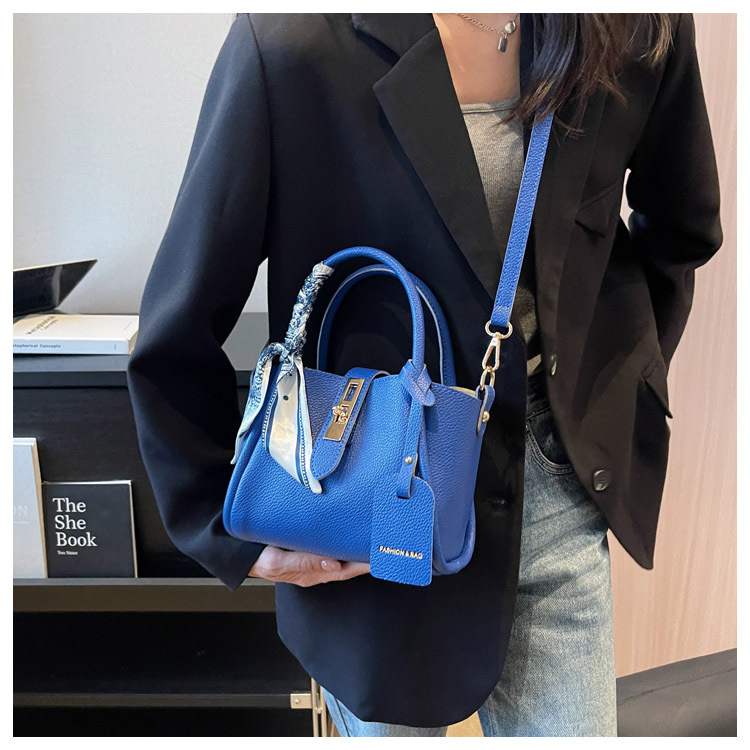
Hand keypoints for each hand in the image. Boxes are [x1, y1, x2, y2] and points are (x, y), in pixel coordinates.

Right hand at [247, 545, 370, 586]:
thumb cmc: (262, 560)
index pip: (345, 570)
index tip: (379, 559)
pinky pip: (332, 547)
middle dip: (366, 557)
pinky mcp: (310, 549)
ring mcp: (315, 559)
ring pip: (342, 556)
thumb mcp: (280, 563)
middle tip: (385, 545)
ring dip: (357, 550)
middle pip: (348, 564)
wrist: (247, 554)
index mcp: (313, 573)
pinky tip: (351, 534)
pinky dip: (344, 542)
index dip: (363, 565)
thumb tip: (332, 564)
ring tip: (374, 539)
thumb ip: (305, 563)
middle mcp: (317, 567)